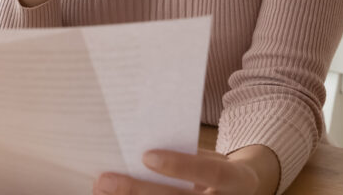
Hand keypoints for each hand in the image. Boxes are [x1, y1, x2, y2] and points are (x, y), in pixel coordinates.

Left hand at [93, 149, 262, 194]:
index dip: (180, 166)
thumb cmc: (217, 169)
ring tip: (101, 191)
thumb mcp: (211, 156)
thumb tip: (138, 151)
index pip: (211, 172)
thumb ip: (185, 154)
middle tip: (105, 180)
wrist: (240, 192)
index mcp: (236, 179)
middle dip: (138, 192)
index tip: (146, 156)